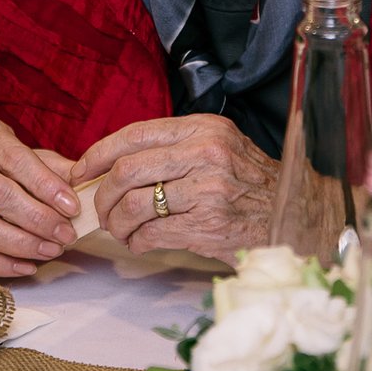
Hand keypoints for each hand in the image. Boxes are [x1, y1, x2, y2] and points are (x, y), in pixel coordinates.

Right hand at [0, 116, 78, 278]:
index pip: (14, 159)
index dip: (45, 184)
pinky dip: (2, 265)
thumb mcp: (15, 152)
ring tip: (52, 249)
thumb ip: (49, 166)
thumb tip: (85, 184)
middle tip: (66, 234)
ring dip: (21, 244)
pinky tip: (28, 266)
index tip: (72, 205)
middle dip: (37, 218)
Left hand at [71, 114, 276, 263]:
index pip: (134, 134)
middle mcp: (205, 153)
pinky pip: (152, 234)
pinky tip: (141, 242)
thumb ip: (175, 148)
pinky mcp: (208, 225)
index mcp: (202, 128)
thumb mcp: (219, 147)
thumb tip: (115, 165)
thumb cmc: (247, 183)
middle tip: (100, 209)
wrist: (291, 215)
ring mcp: (207, 190)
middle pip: (127, 171)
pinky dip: (137, 241)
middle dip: (103, 195)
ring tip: (121, 230)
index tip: (81, 171)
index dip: (98, 154)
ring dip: (117, 223)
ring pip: (135, 205)